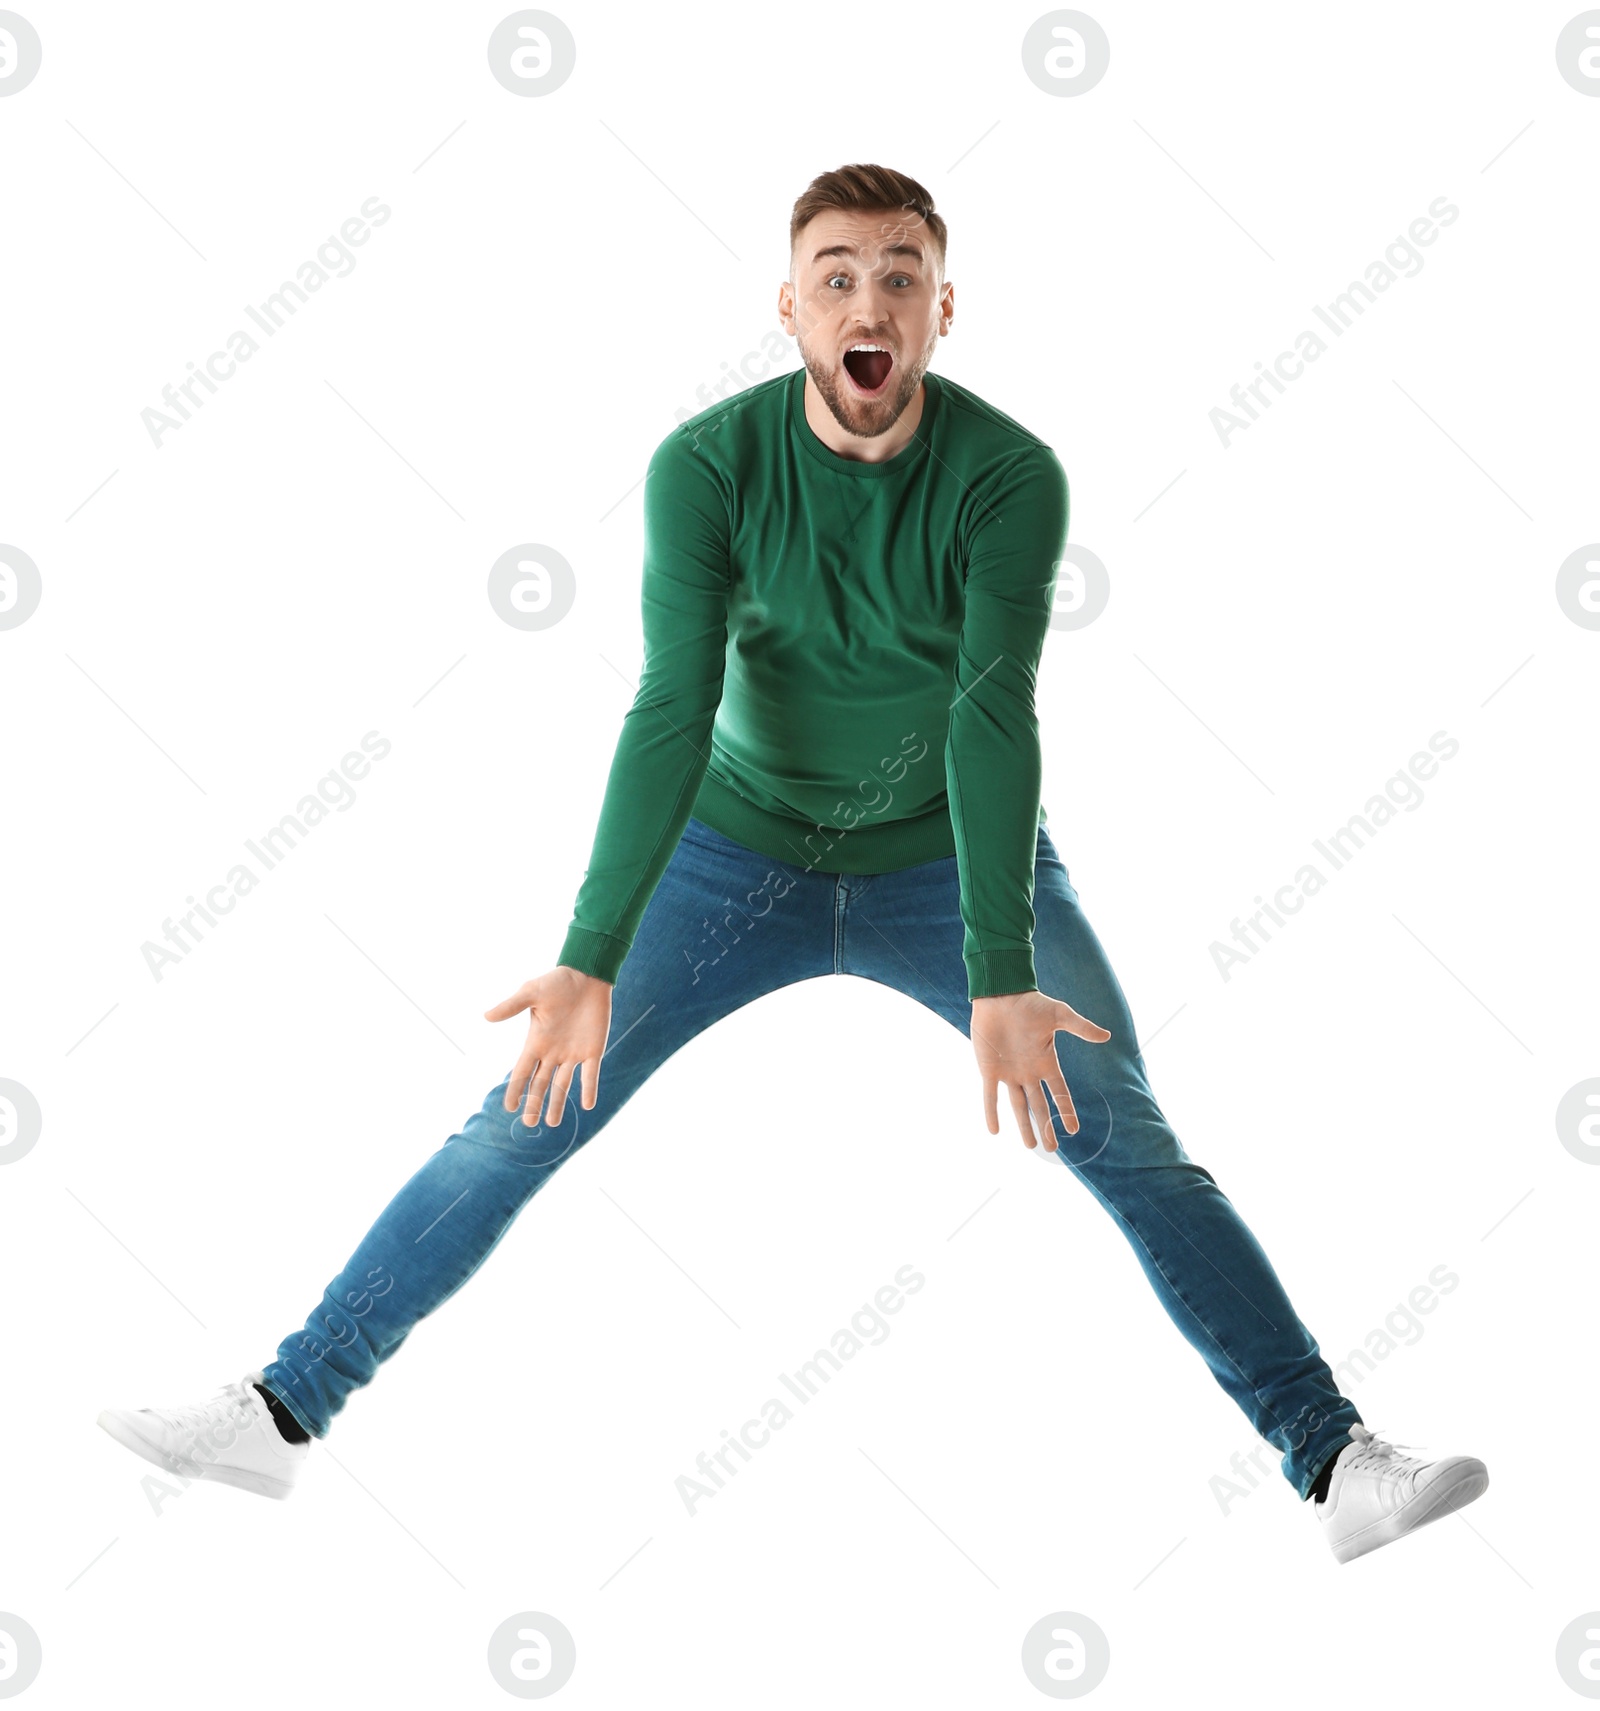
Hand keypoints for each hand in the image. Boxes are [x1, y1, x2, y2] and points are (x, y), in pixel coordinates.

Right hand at [485, 965, 613, 1128]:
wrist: (586, 976)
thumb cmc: (557, 982)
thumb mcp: (531, 993)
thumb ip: (511, 1006)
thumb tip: (486, 1017)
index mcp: (536, 1042)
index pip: (522, 1072)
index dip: (516, 1089)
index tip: (509, 1107)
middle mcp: (553, 1052)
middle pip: (540, 1084)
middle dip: (534, 1103)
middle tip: (529, 1124)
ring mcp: (573, 1053)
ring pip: (563, 1085)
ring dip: (558, 1103)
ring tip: (553, 1123)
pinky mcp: (593, 1050)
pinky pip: (590, 1074)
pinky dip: (589, 1089)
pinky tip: (588, 1105)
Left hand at [971, 988, 1110, 1150]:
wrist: (1001, 994)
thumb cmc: (1031, 1003)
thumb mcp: (1060, 1015)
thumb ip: (1081, 1027)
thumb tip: (1107, 1036)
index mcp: (1046, 1062)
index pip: (1059, 1092)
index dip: (1066, 1110)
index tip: (1073, 1130)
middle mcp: (1028, 1072)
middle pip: (1039, 1106)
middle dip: (1046, 1127)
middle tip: (1051, 1148)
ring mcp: (1008, 1072)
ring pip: (1017, 1106)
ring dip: (1023, 1126)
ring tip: (1031, 1146)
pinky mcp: (989, 1069)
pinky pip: (990, 1095)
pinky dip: (991, 1112)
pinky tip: (993, 1131)